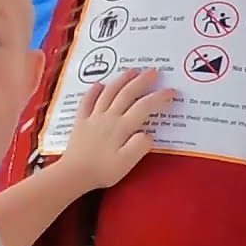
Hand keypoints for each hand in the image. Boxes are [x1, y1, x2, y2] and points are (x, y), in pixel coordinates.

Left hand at [63, 68, 174, 188]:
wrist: (73, 174)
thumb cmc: (102, 171)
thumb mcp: (126, 163)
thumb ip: (140, 146)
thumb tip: (148, 133)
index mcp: (122, 127)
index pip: (145, 106)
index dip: (160, 97)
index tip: (172, 92)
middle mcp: (109, 117)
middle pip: (127, 93)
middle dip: (142, 81)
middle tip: (154, 71)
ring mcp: (93, 117)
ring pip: (109, 92)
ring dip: (122, 79)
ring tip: (132, 70)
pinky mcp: (81, 121)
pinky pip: (87, 101)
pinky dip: (93, 91)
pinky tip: (98, 85)